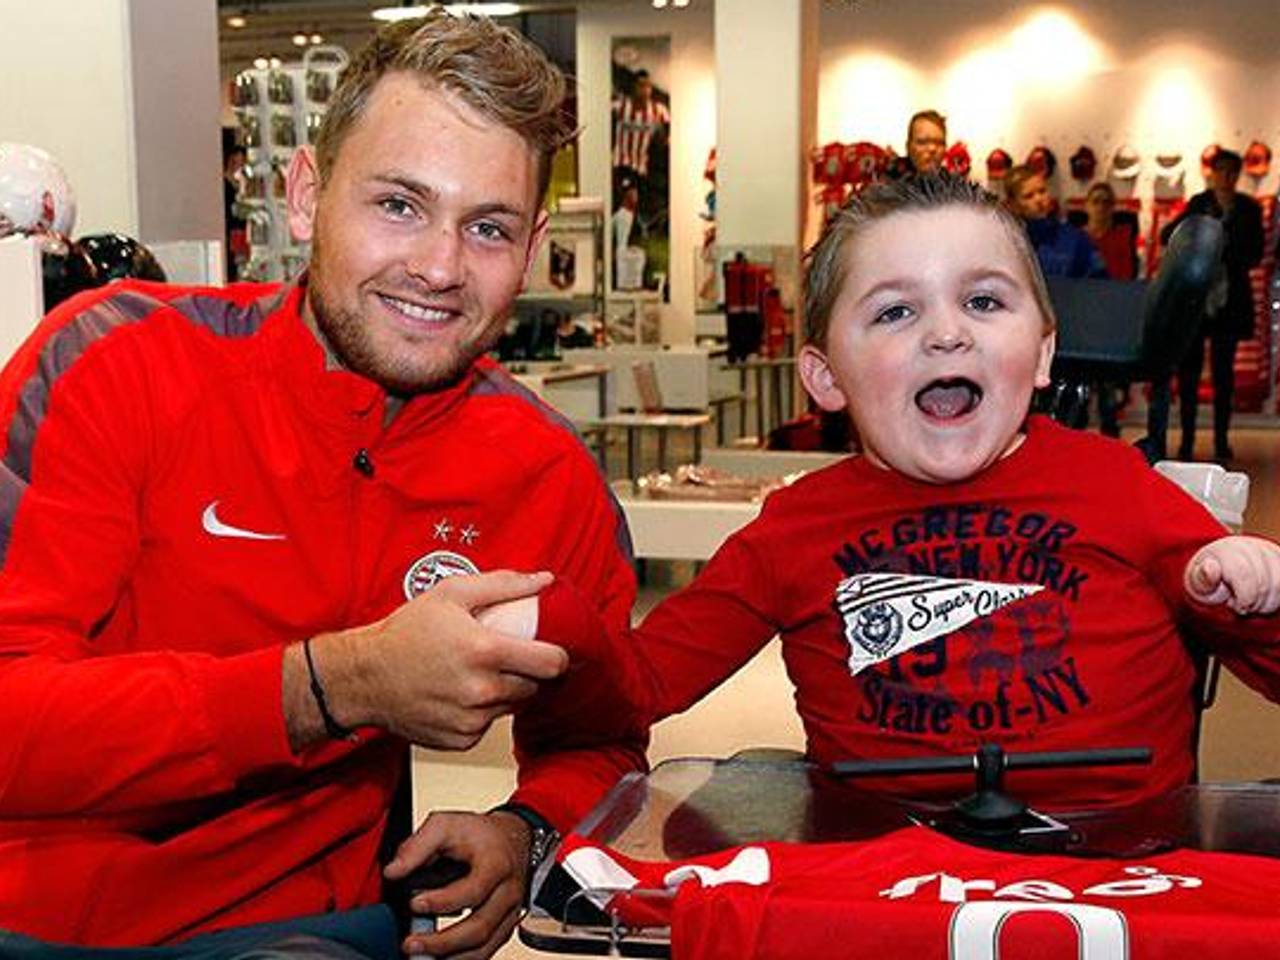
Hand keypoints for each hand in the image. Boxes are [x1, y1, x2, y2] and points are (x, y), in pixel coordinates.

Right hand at [285, 571, 563, 750]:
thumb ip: (504, 585)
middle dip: (528, 673)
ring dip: (505, 691)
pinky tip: (460, 694)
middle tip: (509, 658)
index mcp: (485, 651)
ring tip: (478, 673)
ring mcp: (471, 720)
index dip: (558, 656)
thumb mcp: (452, 593)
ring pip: (512, 707)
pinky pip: (488, 726)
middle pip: (535, 687)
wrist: (364, 677)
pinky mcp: (460, 740)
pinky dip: (481, 712)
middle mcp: (482, 690)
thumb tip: (543, 580)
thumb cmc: (404, 633)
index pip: (552, 663)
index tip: (551, 650)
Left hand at [384, 810, 530, 958]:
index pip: (473, 890)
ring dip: (451, 957)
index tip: (414, 903)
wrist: (513, 838)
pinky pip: (486, 951)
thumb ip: (418, 846)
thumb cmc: (479, 833)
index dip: (443, 901)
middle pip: (480, 927)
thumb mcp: (447, 824)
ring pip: (484, 947)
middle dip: (442, 942)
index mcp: (496, 864)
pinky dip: (462, 959)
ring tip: (420, 958)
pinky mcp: (505, 926)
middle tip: (411, 944)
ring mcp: (510, 912)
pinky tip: (439, 959)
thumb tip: (393, 871)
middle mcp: (508, 892)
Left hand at [1185, 535, 1279, 614]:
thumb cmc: (1208, 580)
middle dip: (1253, 603)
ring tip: (1250, 602)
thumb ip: (1203, 579)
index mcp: (1226, 550)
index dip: (1244, 598)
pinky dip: (1278, 597)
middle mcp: (1249, 546)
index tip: (1235, 607)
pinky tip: (1263, 599)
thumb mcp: (1197, 583)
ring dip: (1267, 603)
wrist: (1221, 568)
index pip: (1244, 575)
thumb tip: (1211, 567)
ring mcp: (1269, 550)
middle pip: (1265, 583)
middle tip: (1241, 606)